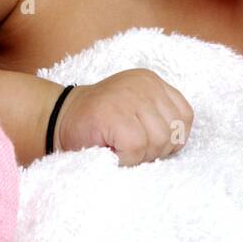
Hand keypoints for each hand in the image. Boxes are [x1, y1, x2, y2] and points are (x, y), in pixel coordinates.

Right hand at [53, 68, 193, 165]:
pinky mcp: (115, 114)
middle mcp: (145, 84)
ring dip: (139, 157)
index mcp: (152, 82)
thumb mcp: (134, 109)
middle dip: (154, 151)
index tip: (149, 145)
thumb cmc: (98, 123)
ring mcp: (130, 97)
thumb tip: (177, 143)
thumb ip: (157, 117)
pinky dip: (126, 159)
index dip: (172, 139)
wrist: (58, 118)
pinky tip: (111, 152)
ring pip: (158, 142)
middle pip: (173, 132)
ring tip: (119, 149)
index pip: (185, 117)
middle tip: (128, 150)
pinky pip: (137, 148)